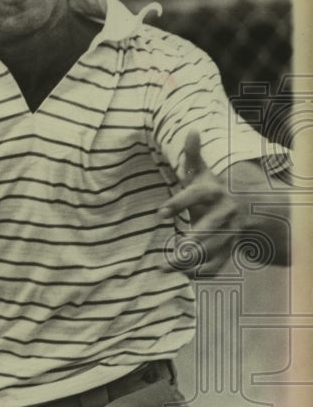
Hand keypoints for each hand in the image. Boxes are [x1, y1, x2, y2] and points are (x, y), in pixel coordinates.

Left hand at [158, 131, 245, 274]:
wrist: (247, 206)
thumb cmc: (213, 186)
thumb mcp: (203, 171)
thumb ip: (194, 154)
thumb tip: (192, 130)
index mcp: (213, 191)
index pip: (195, 196)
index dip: (178, 204)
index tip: (159, 213)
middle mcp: (224, 213)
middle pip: (209, 229)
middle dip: (191, 242)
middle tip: (171, 253)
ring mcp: (229, 232)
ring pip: (213, 250)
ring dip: (191, 261)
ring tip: (166, 267)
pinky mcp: (229, 247)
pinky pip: (219, 263)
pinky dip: (204, 272)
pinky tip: (185, 276)